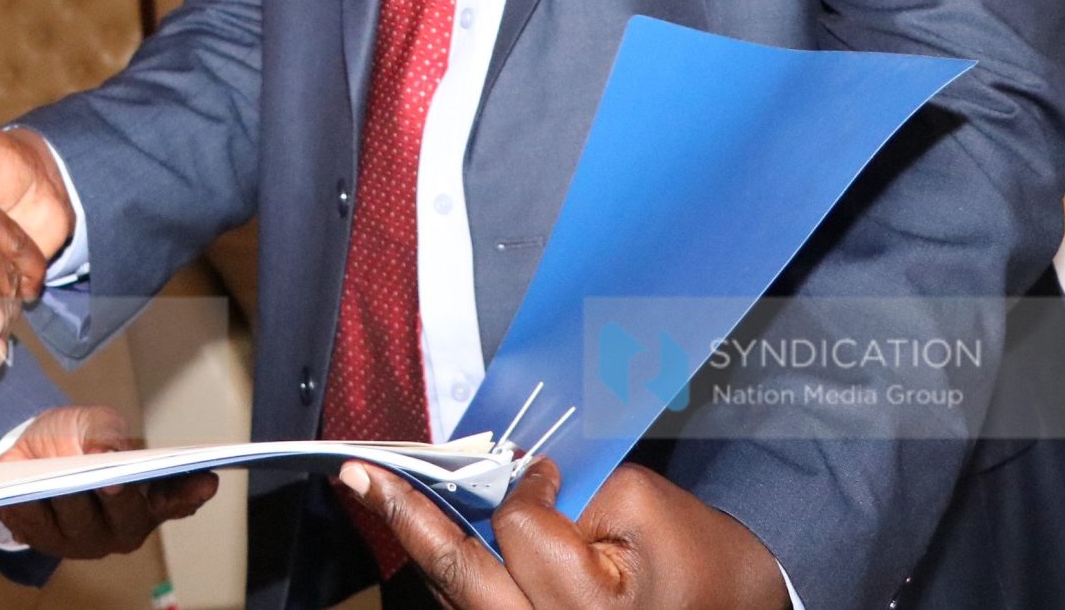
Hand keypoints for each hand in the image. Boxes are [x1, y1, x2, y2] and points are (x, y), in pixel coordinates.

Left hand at [0, 404, 217, 558]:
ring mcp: (84, 540)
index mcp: (147, 499)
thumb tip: (107, 453)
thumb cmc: (75, 438)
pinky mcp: (45, 542)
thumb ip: (106, 432)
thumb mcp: (94, 422)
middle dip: (119, 498)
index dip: (190, 493)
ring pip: (79, 524)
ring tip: (59, 482)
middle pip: (126, 517)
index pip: (175, 501)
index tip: (207, 478)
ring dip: (70, 502)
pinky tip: (21, 492)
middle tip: (115, 479)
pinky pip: (36, 527)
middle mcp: (121, 527)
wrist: (29, 450)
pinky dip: (30, 508)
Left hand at [338, 458, 788, 609]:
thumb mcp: (648, 509)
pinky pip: (472, 609)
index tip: (540, 469)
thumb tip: (512, 481)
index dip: (523, 485)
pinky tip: (419, 531)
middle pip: (463, 574)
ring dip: (417, 539)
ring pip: (459, 595)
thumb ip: (573, 492)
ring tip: (371, 490)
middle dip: (407, 516)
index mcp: (591, 609)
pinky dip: (446, 570)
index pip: (520, 528)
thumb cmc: (705, 566)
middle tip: (359, 473)